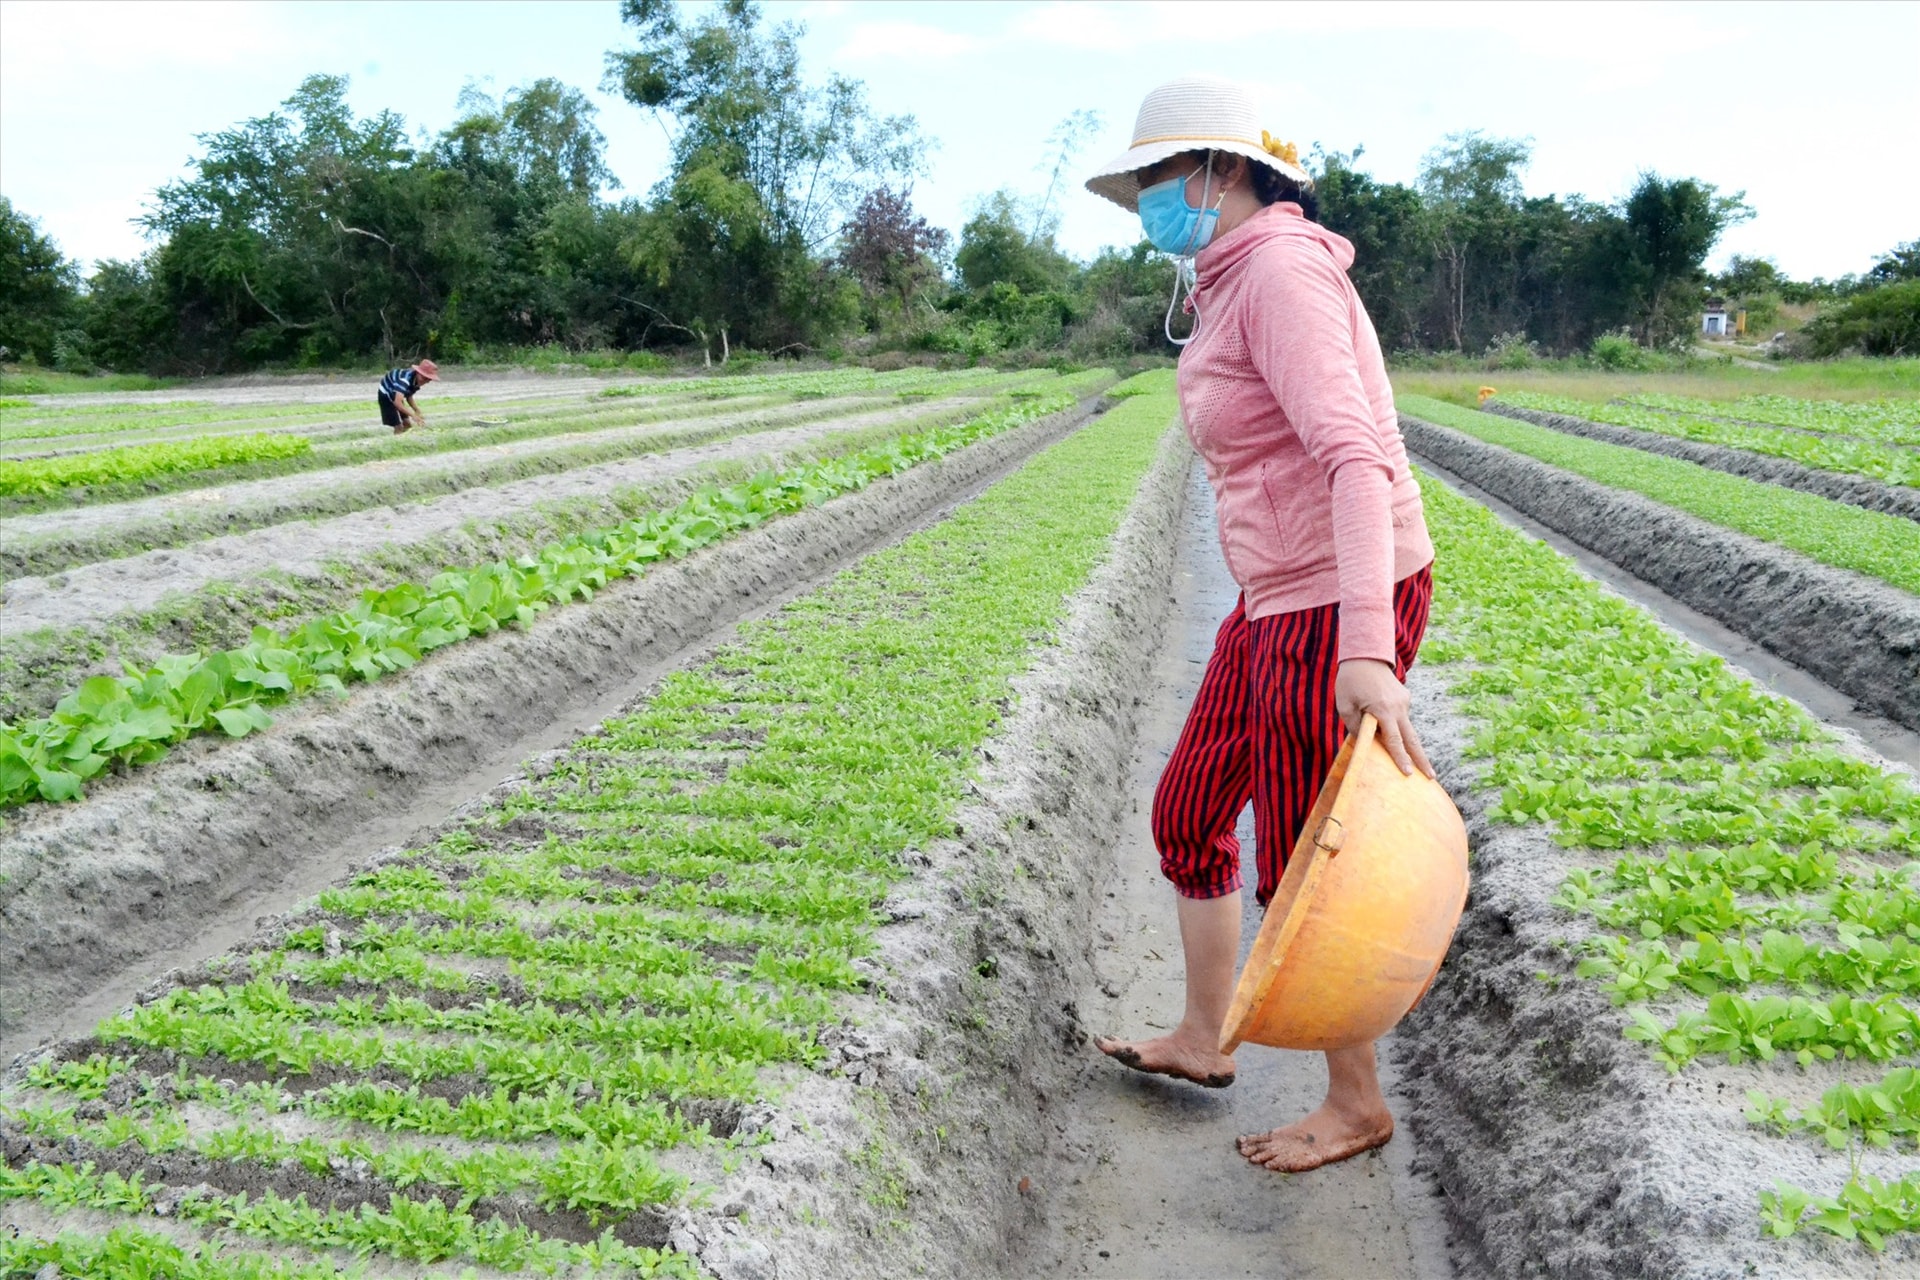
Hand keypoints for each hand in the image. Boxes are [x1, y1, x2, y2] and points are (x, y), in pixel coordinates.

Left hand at [1334, 658, 1433, 778]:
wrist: (1366, 655)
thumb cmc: (1350, 681)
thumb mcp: (1345, 706)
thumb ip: (1355, 727)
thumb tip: (1365, 744)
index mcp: (1383, 710)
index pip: (1394, 740)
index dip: (1401, 758)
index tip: (1409, 774)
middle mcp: (1398, 707)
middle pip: (1412, 739)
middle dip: (1421, 759)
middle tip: (1431, 778)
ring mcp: (1405, 702)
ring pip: (1408, 730)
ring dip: (1412, 747)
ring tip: (1419, 766)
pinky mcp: (1405, 698)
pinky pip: (1401, 718)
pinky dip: (1398, 727)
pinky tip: (1384, 719)